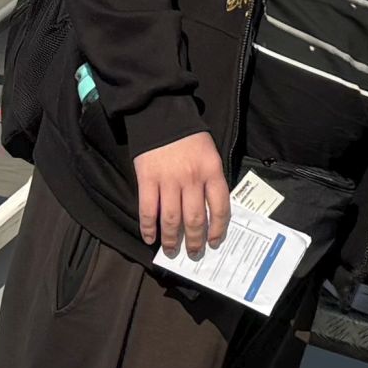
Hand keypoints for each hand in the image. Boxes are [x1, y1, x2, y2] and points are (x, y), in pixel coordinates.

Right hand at [135, 131, 231, 255]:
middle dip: (195, 241)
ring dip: (172, 239)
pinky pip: (148, 210)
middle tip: (193, 253)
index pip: (220, 207)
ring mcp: (168, 180)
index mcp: (211, 171)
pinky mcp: (147, 179)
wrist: (162, 114)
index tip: (215, 242)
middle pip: (195, 219)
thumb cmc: (189, 137)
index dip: (218, 229)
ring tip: (172, 251)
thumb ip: (211, 179)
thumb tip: (211, 212)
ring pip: (171, 219)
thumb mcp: (210, 154)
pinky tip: (150, 238)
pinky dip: (148, 228)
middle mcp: (192, 178)